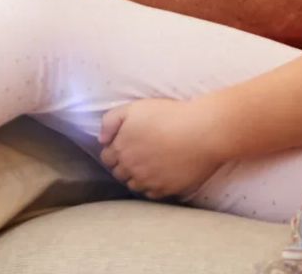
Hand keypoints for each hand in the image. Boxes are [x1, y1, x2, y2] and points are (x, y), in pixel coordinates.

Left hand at [99, 99, 223, 200]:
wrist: (200, 132)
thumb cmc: (167, 115)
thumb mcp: (133, 108)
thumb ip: (111, 121)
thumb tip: (102, 139)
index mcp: (121, 148)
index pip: (107, 157)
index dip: (113, 150)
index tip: (123, 145)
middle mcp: (131, 168)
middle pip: (119, 173)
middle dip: (122, 165)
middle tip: (135, 154)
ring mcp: (149, 181)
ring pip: (133, 185)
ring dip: (135, 177)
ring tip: (146, 165)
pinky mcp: (166, 190)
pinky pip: (151, 193)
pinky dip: (151, 186)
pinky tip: (158, 174)